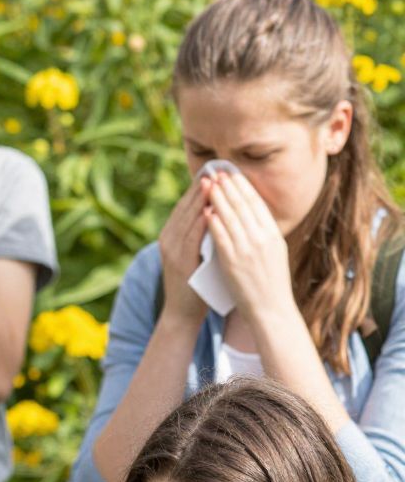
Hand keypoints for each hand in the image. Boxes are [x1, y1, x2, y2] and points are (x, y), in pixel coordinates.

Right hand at [157, 180, 211, 323]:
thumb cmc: (196, 284)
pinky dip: (200, 223)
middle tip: (216, 168)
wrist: (183, 314)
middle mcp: (168, 238)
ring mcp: (172, 250)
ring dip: (200, 200)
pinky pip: (191, 238)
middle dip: (201, 187)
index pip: (187, 204)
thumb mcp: (196, 253)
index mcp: (172, 234)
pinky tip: (211, 211)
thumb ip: (202, 234)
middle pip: (185, 206)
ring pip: (187, 218)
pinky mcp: (179, 262)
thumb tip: (218, 210)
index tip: (216, 169)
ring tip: (214, 181)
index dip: (200, 186)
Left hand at [202, 169, 293, 325]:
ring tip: (208, 184)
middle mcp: (263, 239)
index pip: (257, 204)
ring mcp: (248, 250)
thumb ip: (264, 232)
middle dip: (228, 185)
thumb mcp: (275, 252)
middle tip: (217, 171)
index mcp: (274, 235)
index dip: (243, 186)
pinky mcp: (233, 262)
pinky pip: (221, 237)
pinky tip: (205, 210)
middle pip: (243, 205)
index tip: (232, 173)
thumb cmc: (271, 283)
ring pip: (231, 217)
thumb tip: (253, 212)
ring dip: (218, 198)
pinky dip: (213, 221)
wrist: (270, 310)